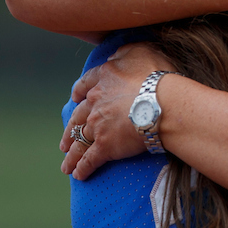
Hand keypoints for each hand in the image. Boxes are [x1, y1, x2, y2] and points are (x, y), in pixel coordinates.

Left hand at [60, 43, 175, 179]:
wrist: (163, 103)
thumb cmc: (157, 77)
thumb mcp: (142, 52)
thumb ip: (126, 52)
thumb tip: (116, 55)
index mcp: (104, 79)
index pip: (85, 85)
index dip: (79, 93)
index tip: (75, 99)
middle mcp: (96, 102)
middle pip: (77, 118)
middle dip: (70, 131)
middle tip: (64, 142)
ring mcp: (98, 125)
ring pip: (79, 141)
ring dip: (72, 154)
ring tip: (66, 165)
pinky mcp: (105, 146)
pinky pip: (90, 159)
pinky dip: (83, 168)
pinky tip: (78, 175)